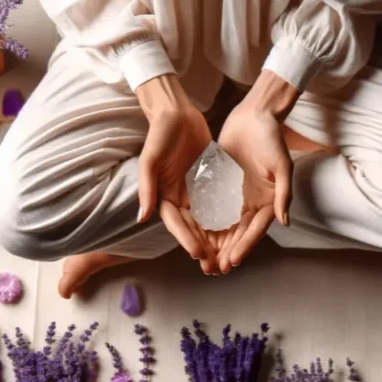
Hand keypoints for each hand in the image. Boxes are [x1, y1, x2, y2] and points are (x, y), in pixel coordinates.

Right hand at [135, 75, 218, 272]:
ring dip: (216, 240)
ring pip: (207, 222)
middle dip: (204, 248)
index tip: (199, 254)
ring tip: (229, 257)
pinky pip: (219, 205)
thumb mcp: (150, 160)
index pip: (176, 225)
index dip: (187, 241)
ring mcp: (195, 192)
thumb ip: (147, 188)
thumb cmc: (160, 134)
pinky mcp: (209, 183)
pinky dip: (227, 219)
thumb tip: (141, 218)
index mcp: (163, 197)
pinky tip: (240, 231)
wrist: (177, 113)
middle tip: (217, 267)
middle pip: (193, 229)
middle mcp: (179, 199)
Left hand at [217, 70, 299, 271]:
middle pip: (238, 234)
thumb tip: (284, 221)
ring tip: (203, 261)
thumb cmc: (272, 138)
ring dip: (214, 244)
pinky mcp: (221, 187)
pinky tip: (193, 236)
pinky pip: (211, 208)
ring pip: (224, 226)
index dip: (245, 246)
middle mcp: (252, 203)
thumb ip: (283, 193)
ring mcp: (236, 196)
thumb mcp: (282, 165)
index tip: (234, 261)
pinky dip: (204, 224)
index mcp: (269, 202)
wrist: (254, 116)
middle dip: (227, 252)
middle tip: (214, 269)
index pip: (256, 230)